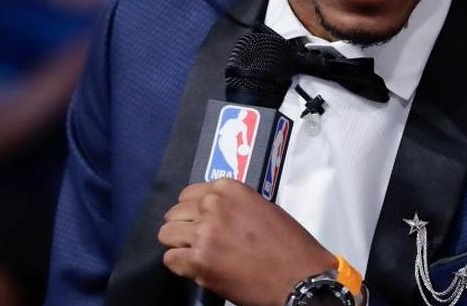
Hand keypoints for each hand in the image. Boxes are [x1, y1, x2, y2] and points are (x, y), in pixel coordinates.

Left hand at [158, 179, 336, 305]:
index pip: (189, 194)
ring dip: (179, 245)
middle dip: (185, 227)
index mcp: (229, 189)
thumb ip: (233, 205)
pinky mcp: (199, 260)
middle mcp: (212, 205)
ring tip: (195, 254)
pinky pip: (171, 259)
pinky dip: (180, 265)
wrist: (299, 278)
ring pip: (166, 234)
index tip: (202, 222)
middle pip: (176, 212)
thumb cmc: (289, 245)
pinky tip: (196, 268)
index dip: (194, 211)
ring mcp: (204, 232)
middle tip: (199, 241)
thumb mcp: (262, 208)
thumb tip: (212, 214)